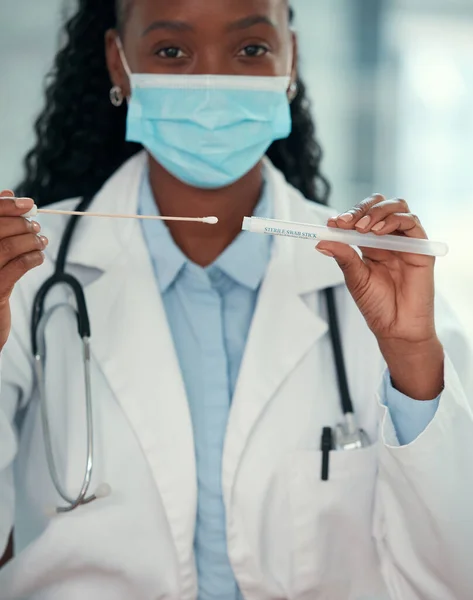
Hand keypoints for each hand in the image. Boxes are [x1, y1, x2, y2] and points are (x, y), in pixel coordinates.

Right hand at [0, 190, 46, 351]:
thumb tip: (9, 194)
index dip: (5, 206)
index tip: (27, 203)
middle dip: (20, 224)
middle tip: (36, 226)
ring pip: (6, 248)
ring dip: (30, 241)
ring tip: (41, 241)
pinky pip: (15, 269)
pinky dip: (31, 259)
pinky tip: (38, 257)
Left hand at [316, 194, 443, 399]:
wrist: (396, 327)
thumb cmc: (377, 305)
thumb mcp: (355, 278)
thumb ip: (343, 256)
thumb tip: (322, 241)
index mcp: (370, 244)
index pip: (360, 217)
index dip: (347, 215)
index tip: (332, 223)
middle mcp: (389, 238)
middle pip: (379, 205)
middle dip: (361, 209)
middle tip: (346, 222)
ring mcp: (405, 241)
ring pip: (397, 207)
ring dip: (377, 212)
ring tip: (363, 227)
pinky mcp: (421, 248)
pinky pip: (412, 222)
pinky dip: (394, 221)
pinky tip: (378, 232)